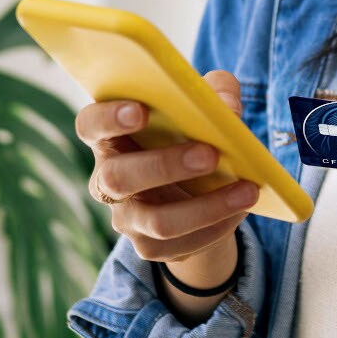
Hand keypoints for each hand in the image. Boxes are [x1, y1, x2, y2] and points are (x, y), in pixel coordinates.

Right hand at [74, 69, 258, 265]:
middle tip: (210, 154)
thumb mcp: (205, 107)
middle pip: (118, 176)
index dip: (108, 118)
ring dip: (205, 207)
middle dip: (165, 165)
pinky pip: (180, 244)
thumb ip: (216, 91)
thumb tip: (227, 105)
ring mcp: (125, 216)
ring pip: (156, 221)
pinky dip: (216, 227)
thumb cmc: (193, 135)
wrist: (199, 192)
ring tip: (245, 190)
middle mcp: (107, 178)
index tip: (141, 111)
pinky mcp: (148, 246)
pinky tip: (240, 211)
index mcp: (111, 136)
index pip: (90, 124)